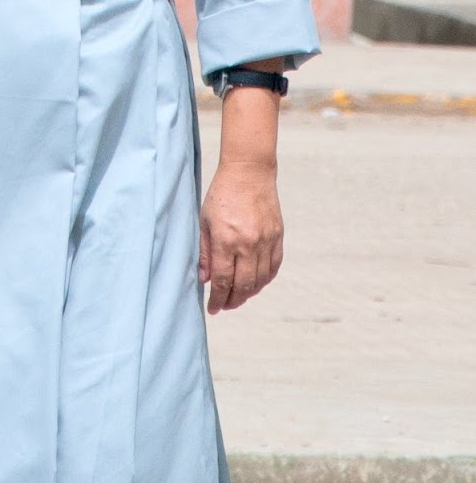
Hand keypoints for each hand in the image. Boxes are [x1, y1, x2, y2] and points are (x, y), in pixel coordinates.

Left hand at [199, 157, 282, 313]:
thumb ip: (204, 252)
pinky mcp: (278, 238)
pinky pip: (273, 267)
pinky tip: (255, 284)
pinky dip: (265, 280)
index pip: (222, 280)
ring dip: (249, 294)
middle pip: (243, 285)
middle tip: (224, 306)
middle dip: (233, 300)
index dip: (217, 298)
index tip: (212, 308)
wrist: (249, 174)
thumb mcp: (204, 222)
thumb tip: (204, 280)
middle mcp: (248, 244)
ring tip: (238, 297)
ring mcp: (265, 242)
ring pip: (260, 280)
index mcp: (225, 240)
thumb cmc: (221, 195)